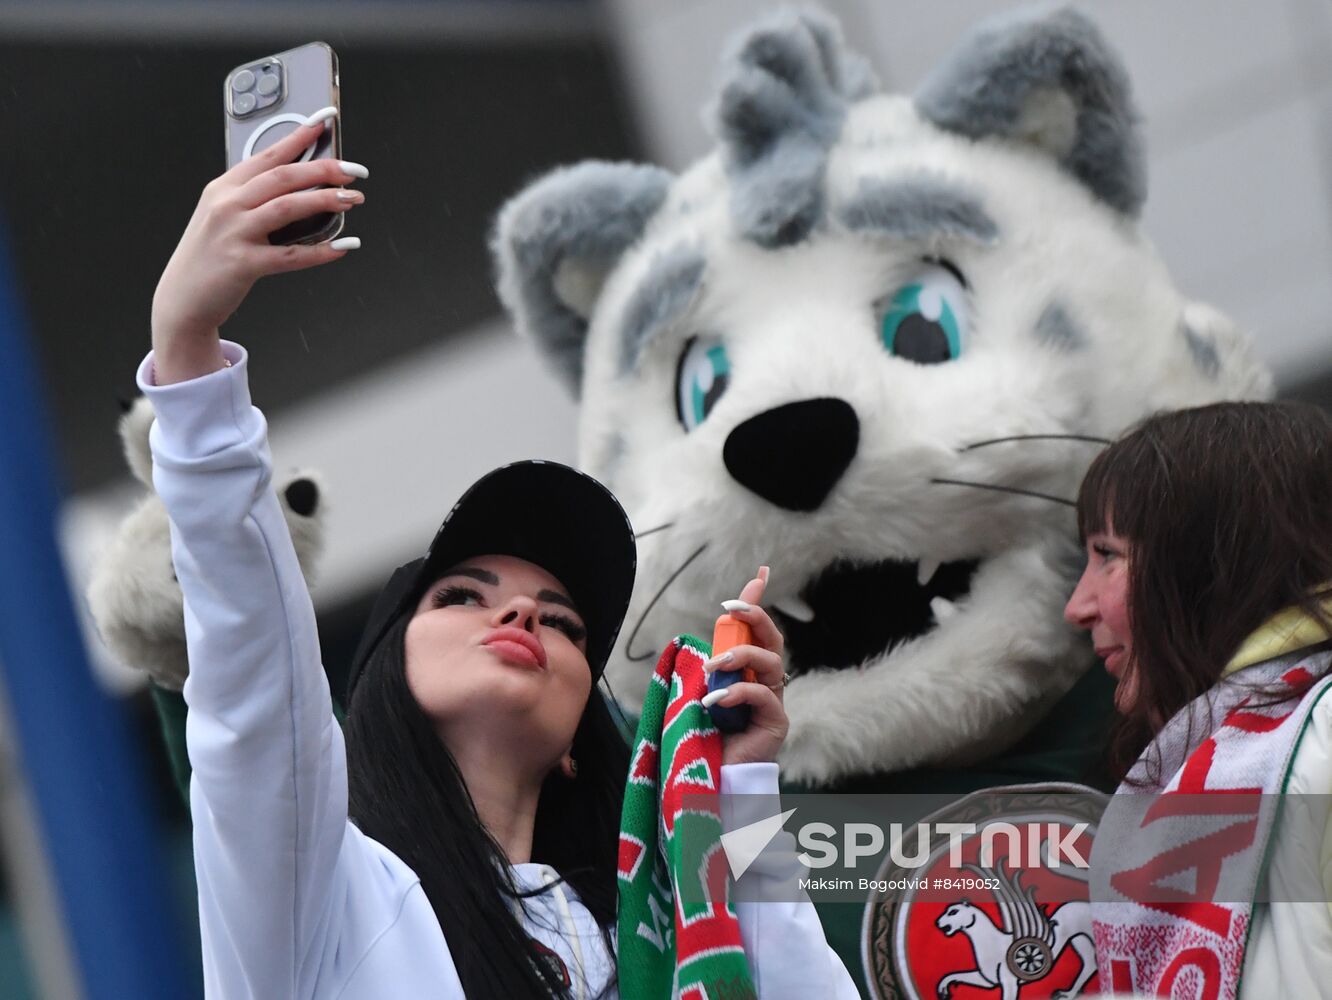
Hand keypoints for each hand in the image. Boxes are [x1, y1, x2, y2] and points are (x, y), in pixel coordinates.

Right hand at [151, 109, 365, 383]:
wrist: (182, 298)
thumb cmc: (210, 256)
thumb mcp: (224, 217)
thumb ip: (254, 199)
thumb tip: (302, 187)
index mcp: (224, 187)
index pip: (267, 154)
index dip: (298, 136)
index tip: (325, 121)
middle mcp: (226, 204)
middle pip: (282, 177)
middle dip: (323, 169)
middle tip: (354, 171)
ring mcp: (233, 233)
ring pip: (287, 207)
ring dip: (325, 201)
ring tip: (353, 199)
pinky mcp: (242, 264)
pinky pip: (291, 256)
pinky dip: (321, 251)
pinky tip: (344, 247)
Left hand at [702, 566, 788, 764]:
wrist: (712, 778)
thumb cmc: (703, 736)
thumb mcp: (698, 693)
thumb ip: (706, 670)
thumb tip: (694, 646)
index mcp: (748, 672)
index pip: (756, 631)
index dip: (757, 602)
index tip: (759, 575)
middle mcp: (765, 682)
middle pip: (773, 639)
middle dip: (755, 617)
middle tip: (731, 609)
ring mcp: (774, 701)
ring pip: (772, 662)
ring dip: (740, 657)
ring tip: (714, 667)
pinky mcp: (776, 722)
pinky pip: (762, 695)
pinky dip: (737, 692)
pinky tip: (714, 701)